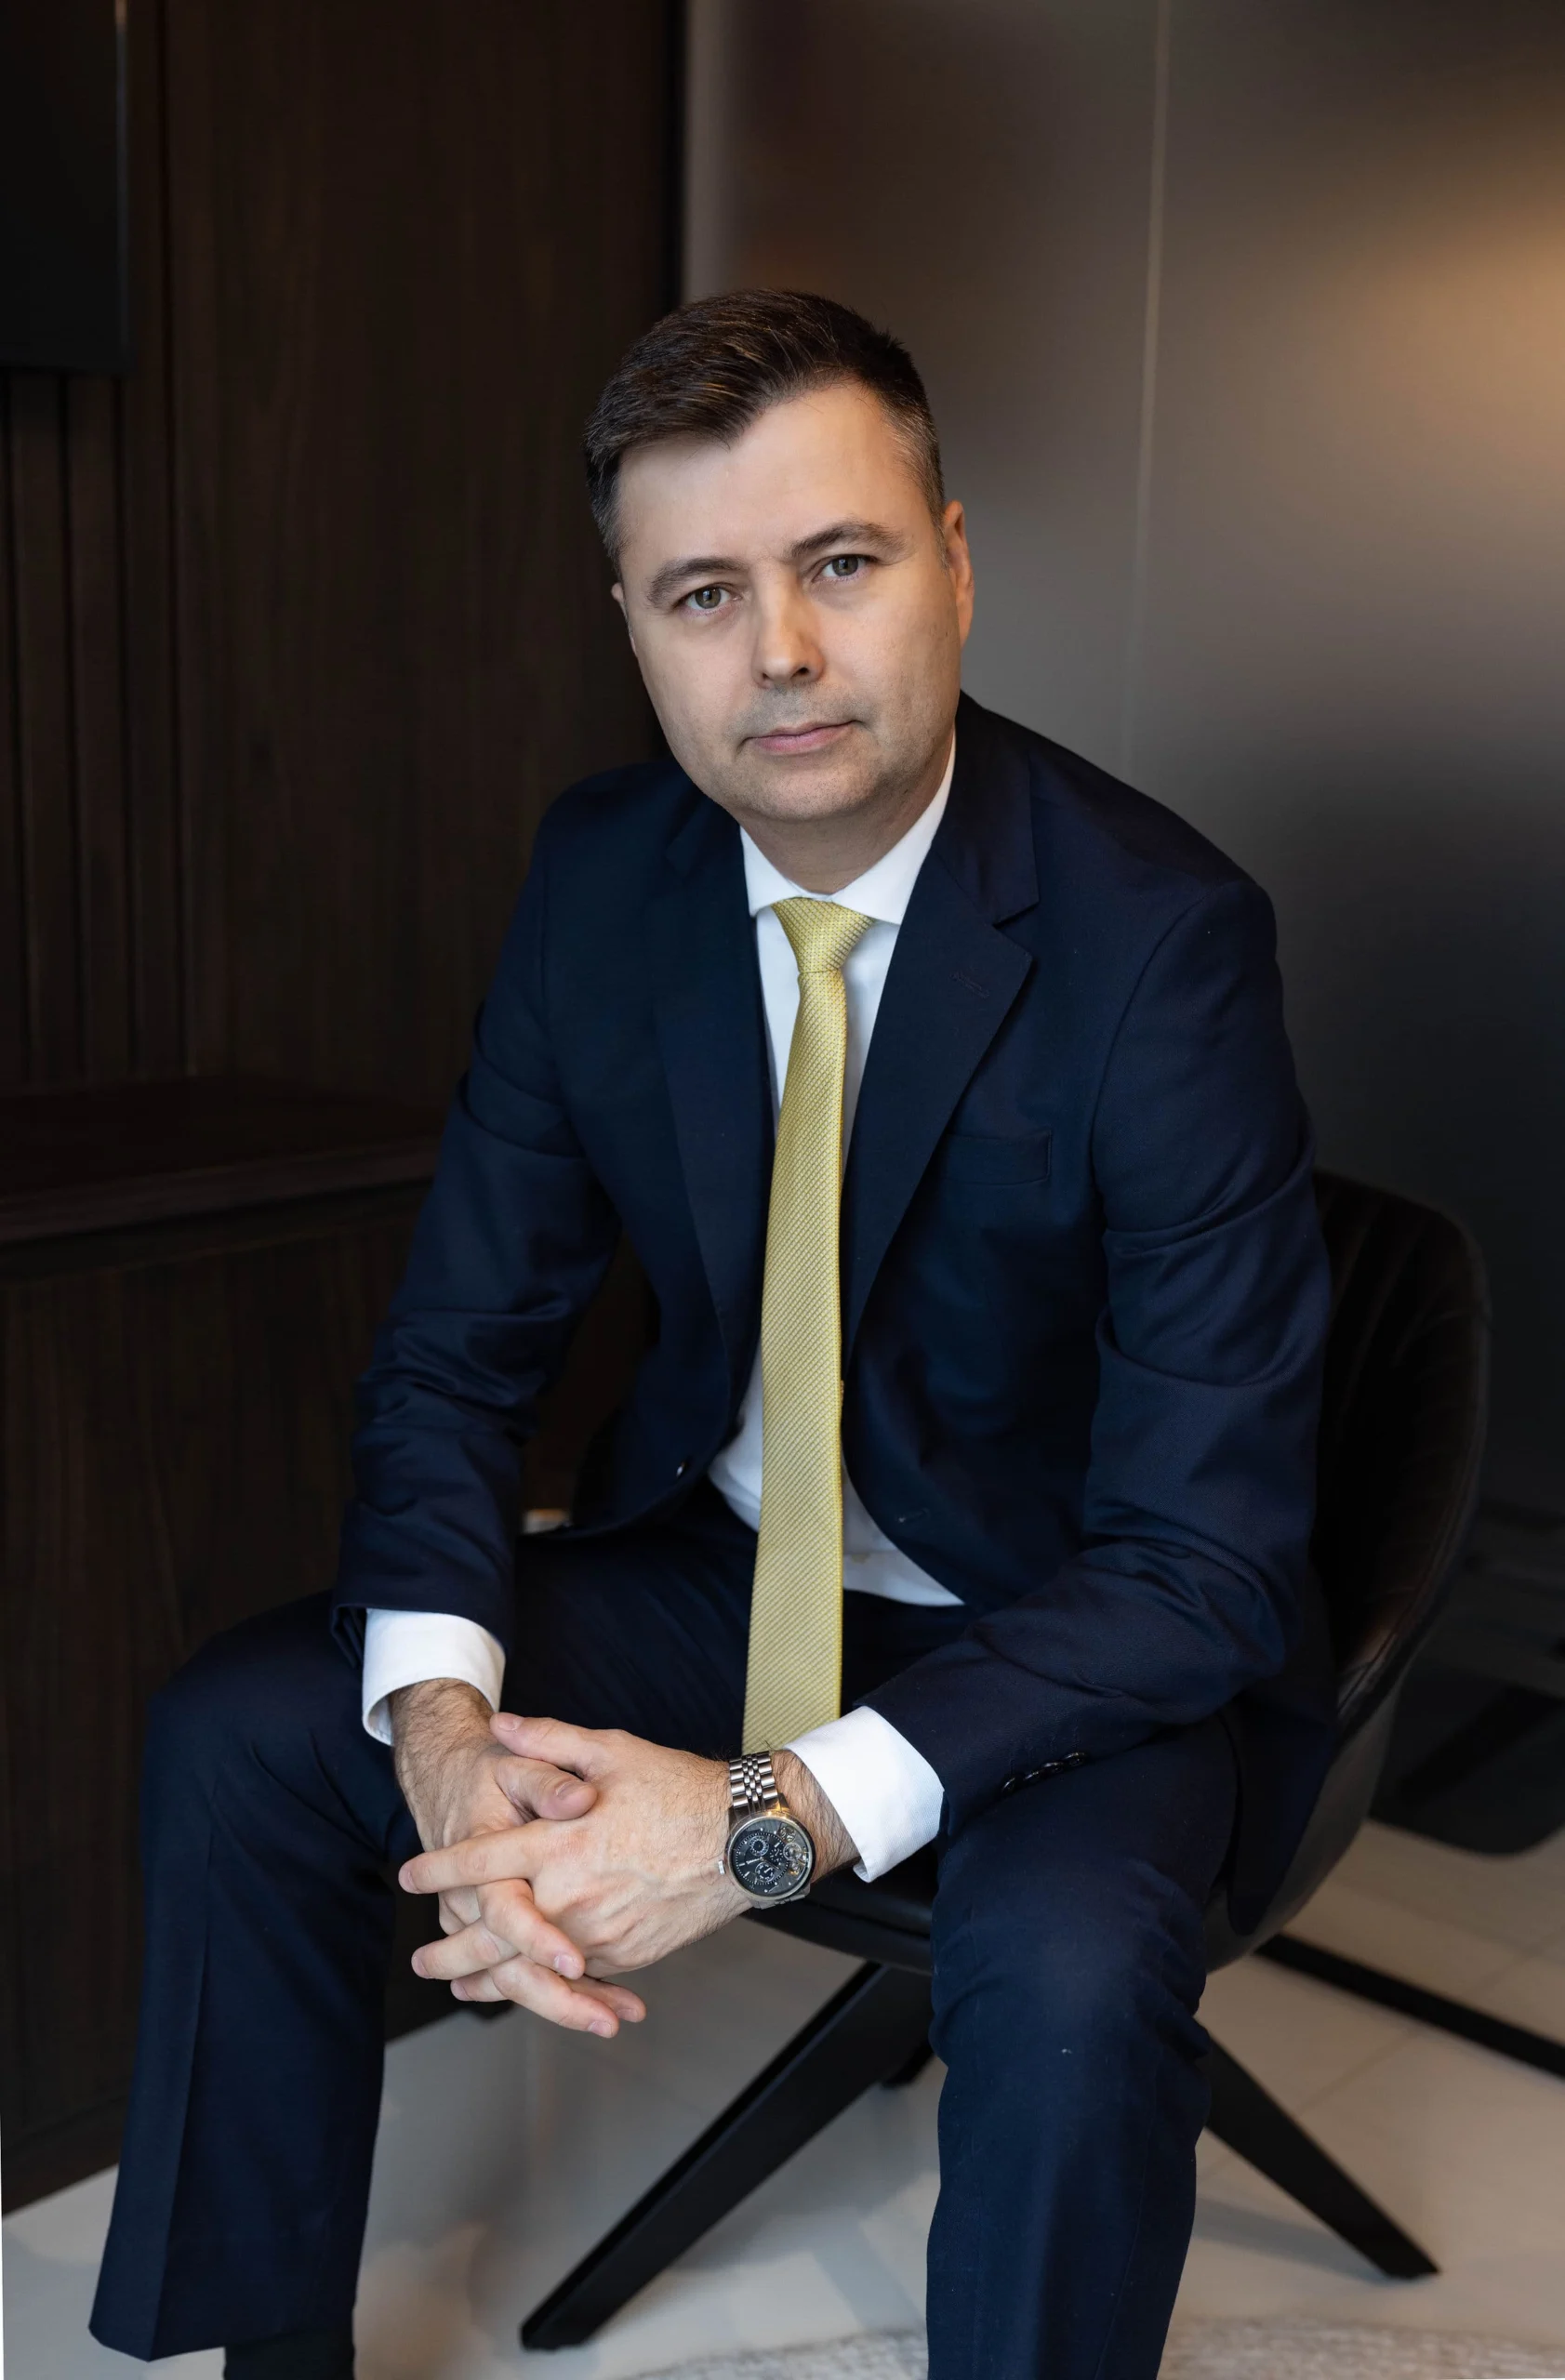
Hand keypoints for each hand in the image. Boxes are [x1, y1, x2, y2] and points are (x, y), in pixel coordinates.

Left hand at [399, 1718, 861, 2020]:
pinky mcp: (626, 1954)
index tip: (410, 1874)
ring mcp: (599, 1933)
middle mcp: (572, 1895)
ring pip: (529, 1967)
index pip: (481, 1861)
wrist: (747, 1839)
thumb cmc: (681, 1789)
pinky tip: (525, 1986)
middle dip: (450, 1948)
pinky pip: (574, 1976)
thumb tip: (500, 1725)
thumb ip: (548, 1742)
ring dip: (489, 1978)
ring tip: (461, 1983)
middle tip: (420, 1961)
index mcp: (561, 1842)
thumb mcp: (611, 1751)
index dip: (439, 1868)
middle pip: (492, 1933)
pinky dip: (542, 1984)